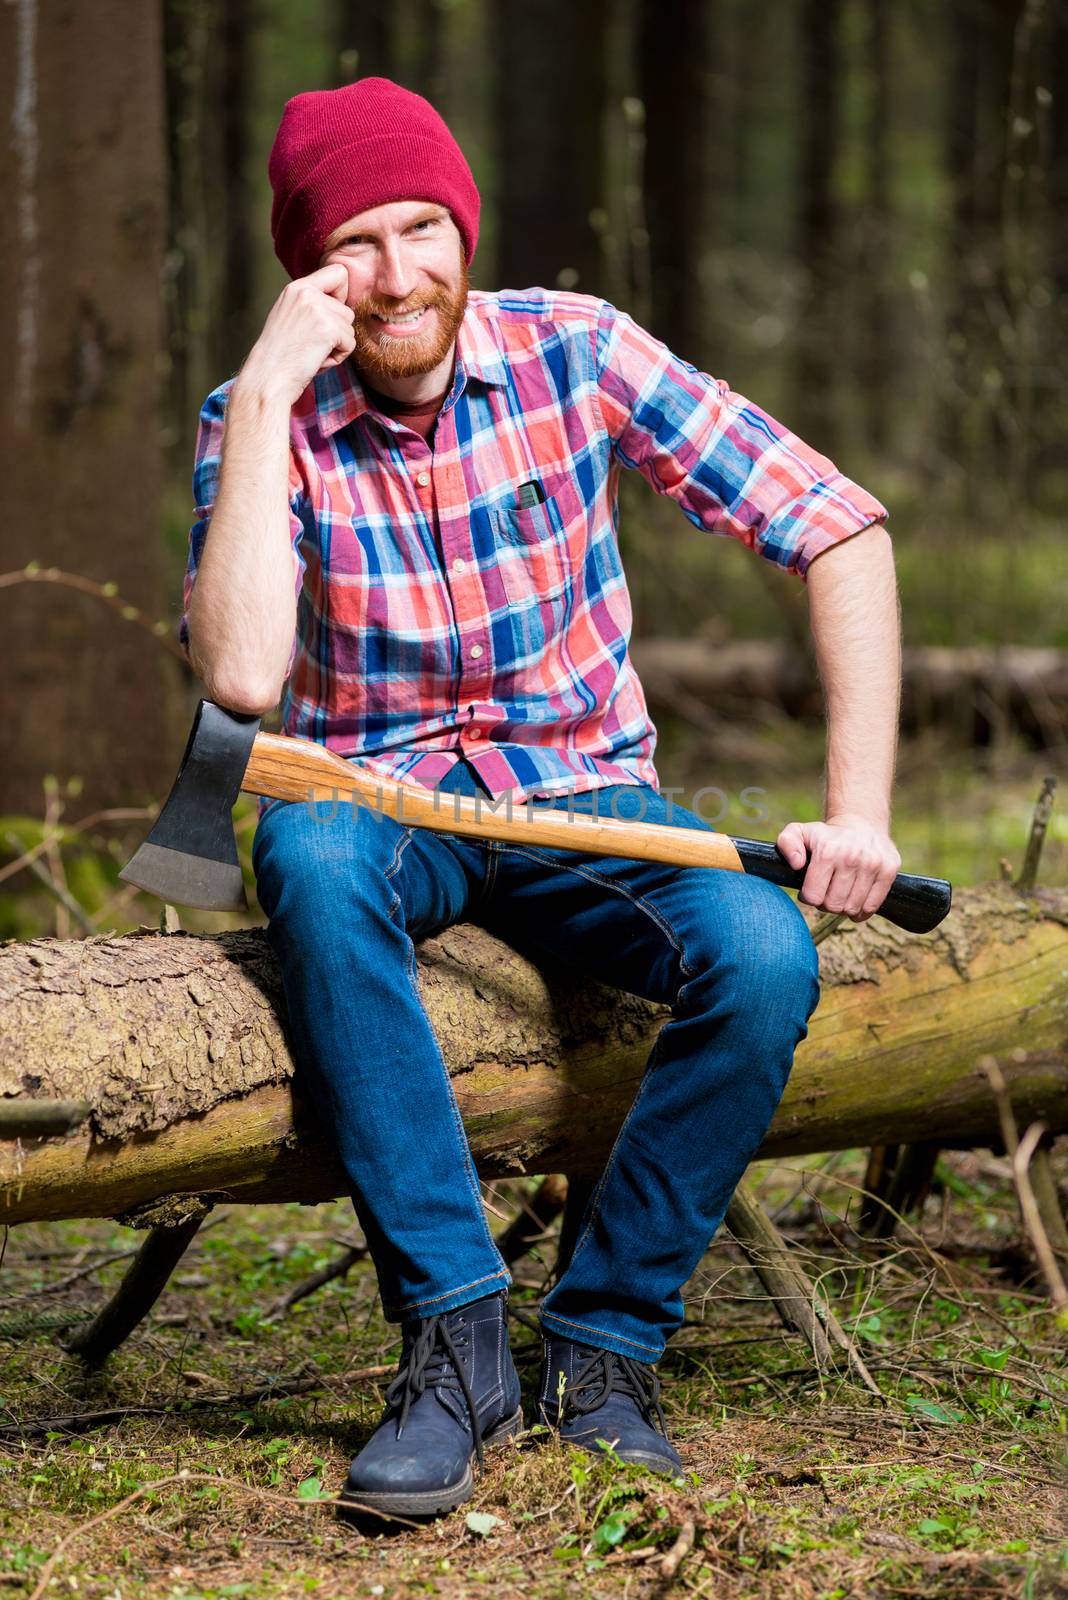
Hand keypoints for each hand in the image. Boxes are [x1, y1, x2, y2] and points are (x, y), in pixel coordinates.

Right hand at [237, 263, 355, 407]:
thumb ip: (311, 304)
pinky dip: (338, 356)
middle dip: (337, 330)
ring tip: (312, 352)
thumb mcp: (290, 315)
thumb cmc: (280, 355)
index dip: (342, 294)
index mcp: (297, 287)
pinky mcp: (329, 329)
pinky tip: (317, 360)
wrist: (267, 377)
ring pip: (350, 327)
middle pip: (347, 309)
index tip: (330, 313)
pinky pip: (350, 343)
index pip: (338, 272)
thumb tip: (342, 304)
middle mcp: (307, 292)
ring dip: (337, 345)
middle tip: (313, 343)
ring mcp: (318, 309)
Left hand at [776, 813, 901, 922]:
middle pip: (833, 905)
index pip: (813, 897)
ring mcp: (873, 864)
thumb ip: (787, 843)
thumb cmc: (825, 835)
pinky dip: (861, 911)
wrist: (861, 824)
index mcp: (828, 851)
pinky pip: (872, 907)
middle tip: (826, 891)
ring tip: (840, 893)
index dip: (808, 897)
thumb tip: (797, 864)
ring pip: (852, 908)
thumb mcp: (798, 832)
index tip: (811, 888)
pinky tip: (855, 899)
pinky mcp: (889, 870)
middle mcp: (852, 857)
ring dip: (843, 907)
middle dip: (826, 903)